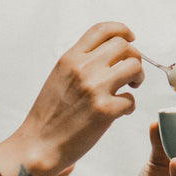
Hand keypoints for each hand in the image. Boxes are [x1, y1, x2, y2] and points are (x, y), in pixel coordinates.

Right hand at [0, 22, 143, 175]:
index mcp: (70, 59)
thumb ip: (80, 63)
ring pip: (134, 66)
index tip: (131, 37)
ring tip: (130, 88)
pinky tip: (119, 112)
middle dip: (135, 57)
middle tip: (131, 72)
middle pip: (124, 46)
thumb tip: (108, 55)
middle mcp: (83, 68)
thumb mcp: (59, 77)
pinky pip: (131, 100)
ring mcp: (95, 88)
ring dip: (138, 77)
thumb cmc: (49, 116)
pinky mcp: (105, 110)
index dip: (122, 30)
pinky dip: (129, 107)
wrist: (38, 145)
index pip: (102, 30)